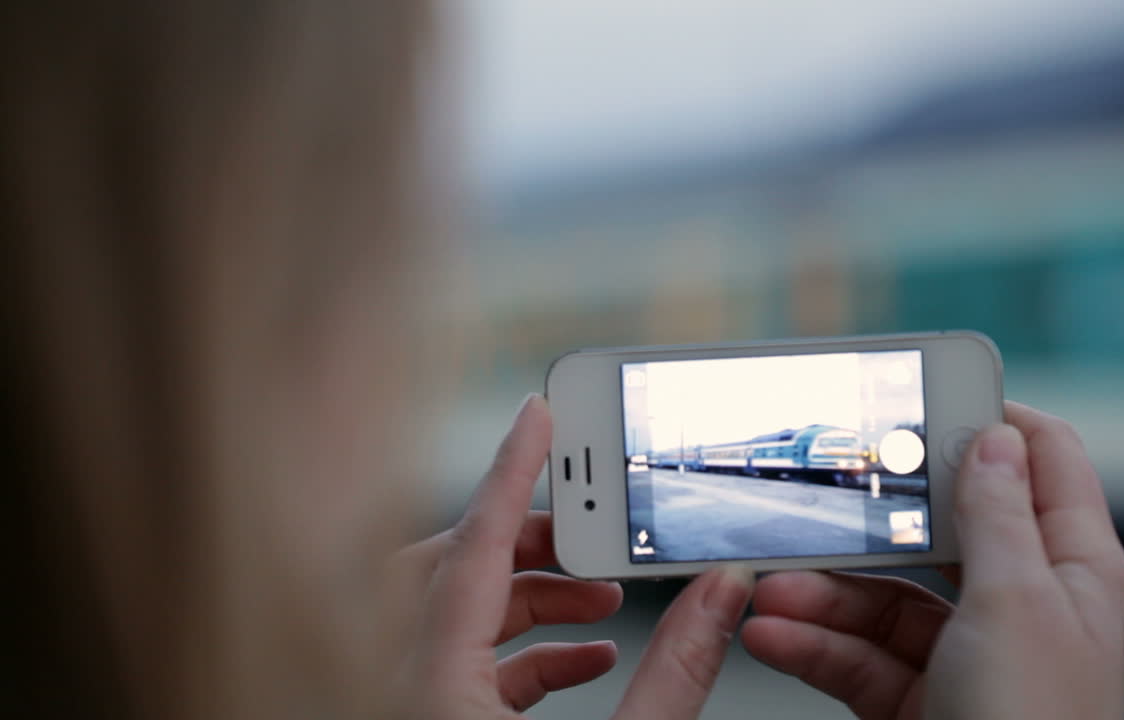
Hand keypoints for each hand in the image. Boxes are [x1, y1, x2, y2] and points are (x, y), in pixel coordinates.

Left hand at [384, 394, 754, 718]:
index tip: (540, 415)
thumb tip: (719, 596)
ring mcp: (408, 703)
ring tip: (605, 601)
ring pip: (456, 610)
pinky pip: (461, 658)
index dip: (513, 471)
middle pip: (451, 566)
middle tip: (594, 530)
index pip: (472, 549)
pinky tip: (588, 657)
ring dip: (535, 591)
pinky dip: (525, 646)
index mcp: (431, 691)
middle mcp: (401, 689)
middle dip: (532, 537)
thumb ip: (673, 674)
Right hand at [741, 401, 1123, 719]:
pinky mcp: (917, 697)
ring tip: (767, 589)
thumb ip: (994, 516)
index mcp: (1069, 566)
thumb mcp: (1015, 605)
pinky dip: (812, 644)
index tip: (919, 392)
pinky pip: (858, 654)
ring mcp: (965, 652)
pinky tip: (771, 634)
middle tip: (814, 492)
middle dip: (868, 519)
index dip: (988, 417)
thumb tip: (993, 436)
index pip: (1042, 460)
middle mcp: (1018, 602)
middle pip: (937, 530)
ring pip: (883, 596)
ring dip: (819, 592)